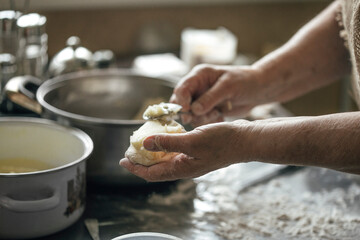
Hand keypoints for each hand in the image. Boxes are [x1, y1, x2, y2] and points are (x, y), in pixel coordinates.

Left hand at [119, 120, 252, 181]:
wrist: (244, 140)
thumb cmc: (222, 141)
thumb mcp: (192, 140)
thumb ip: (168, 142)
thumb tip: (145, 143)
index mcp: (182, 169)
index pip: (152, 173)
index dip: (135, 168)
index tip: (123, 160)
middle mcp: (185, 167)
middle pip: (157, 168)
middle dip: (141, 161)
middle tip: (130, 150)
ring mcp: (191, 161)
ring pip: (166, 160)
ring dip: (153, 152)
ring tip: (143, 142)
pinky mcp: (197, 153)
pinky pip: (176, 152)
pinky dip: (166, 145)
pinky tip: (165, 136)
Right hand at [170, 64, 265, 126]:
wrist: (258, 90)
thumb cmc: (245, 81)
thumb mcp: (228, 87)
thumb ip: (210, 98)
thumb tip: (193, 110)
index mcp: (199, 76)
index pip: (181, 89)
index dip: (181, 101)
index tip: (187, 111)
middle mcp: (197, 87)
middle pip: (181, 103)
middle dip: (189, 112)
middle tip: (202, 116)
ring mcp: (201, 100)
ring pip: (190, 114)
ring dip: (202, 118)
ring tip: (218, 113)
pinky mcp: (207, 110)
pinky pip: (200, 120)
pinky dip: (209, 121)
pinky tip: (221, 115)